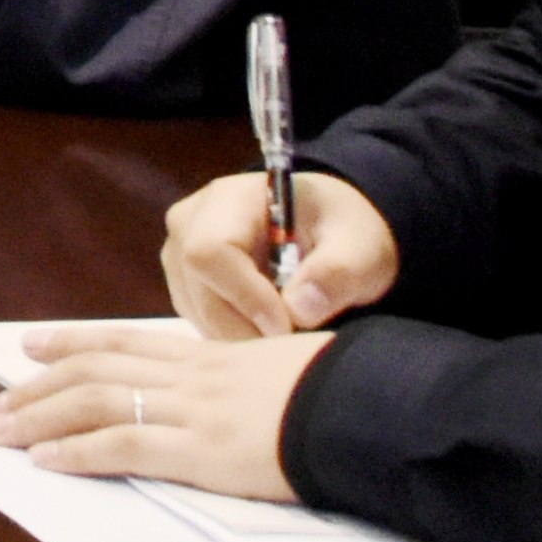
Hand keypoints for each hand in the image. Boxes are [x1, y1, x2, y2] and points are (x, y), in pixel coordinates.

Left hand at [0, 322, 334, 504]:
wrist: (376, 408)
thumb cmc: (349, 394)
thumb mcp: (294, 372)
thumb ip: (256, 378)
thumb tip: (247, 392)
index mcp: (214, 357)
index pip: (128, 342)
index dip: (75, 342)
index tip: (35, 345)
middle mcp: (194, 376)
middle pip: (96, 370)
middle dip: (38, 387)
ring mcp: (194, 410)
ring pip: (94, 402)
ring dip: (38, 417)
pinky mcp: (202, 449)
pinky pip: (123, 445)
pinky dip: (78, 451)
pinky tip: (46, 460)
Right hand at [163, 170, 401, 336]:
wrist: (328, 228)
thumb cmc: (342, 231)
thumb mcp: (361, 246)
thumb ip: (338, 273)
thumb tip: (298, 311)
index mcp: (230, 198)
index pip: (210, 251)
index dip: (245, 296)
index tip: (288, 326)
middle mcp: (190, 222)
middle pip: (199, 289)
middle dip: (247, 327)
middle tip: (294, 342)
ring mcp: (180, 253)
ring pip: (196, 311)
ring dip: (241, 335)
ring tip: (287, 332)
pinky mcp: (184, 282)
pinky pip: (199, 319)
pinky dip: (233, 335)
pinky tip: (267, 329)